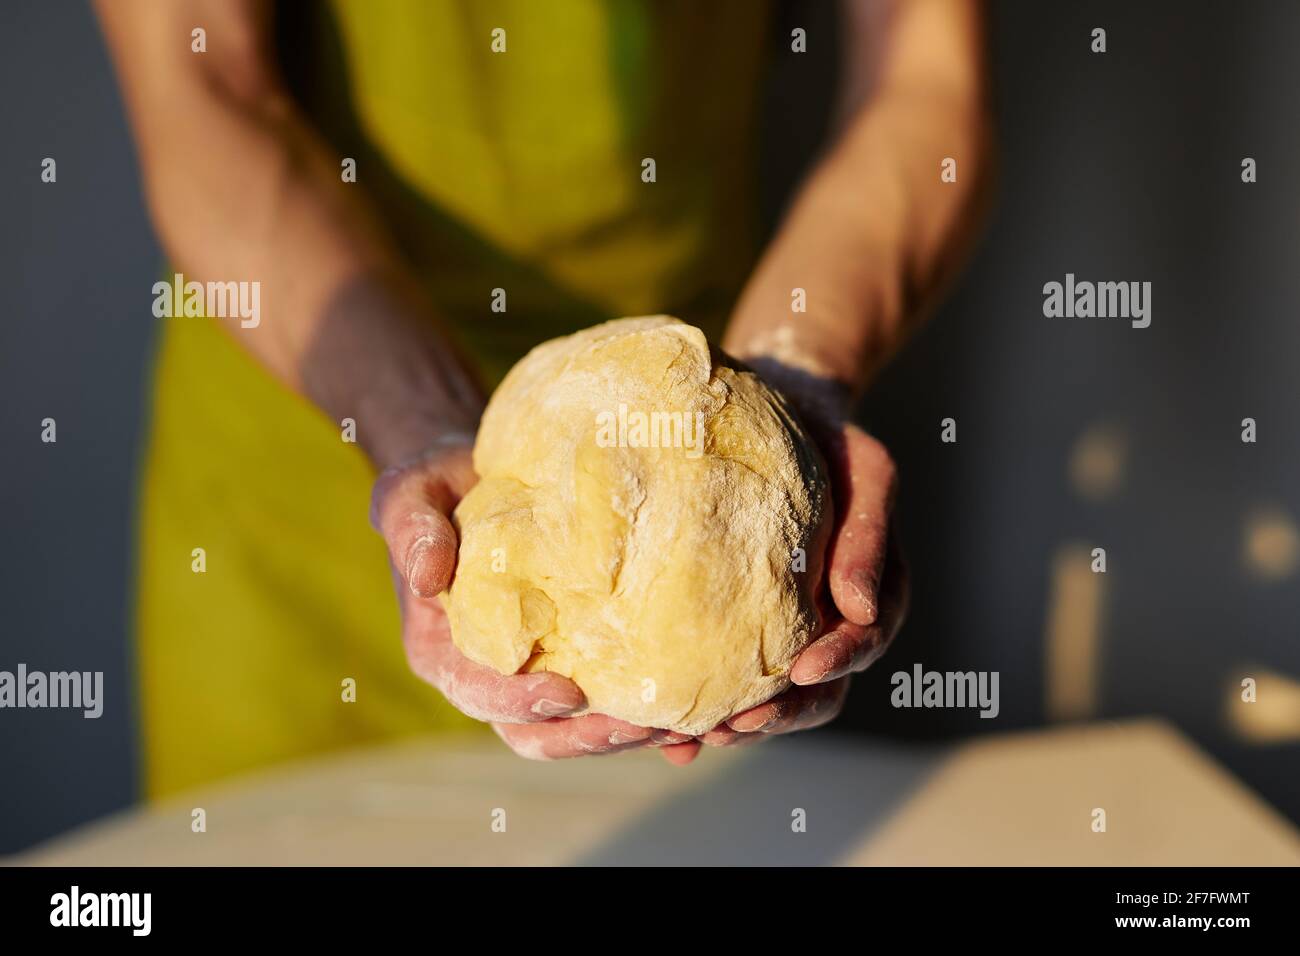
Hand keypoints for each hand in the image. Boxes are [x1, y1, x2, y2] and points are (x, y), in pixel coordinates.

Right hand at [370, 437, 694, 759]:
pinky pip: (616, 703)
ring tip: (687, 725)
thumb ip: (410, 528)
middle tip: (645, 724)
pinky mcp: (582, 659)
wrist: (480, 477)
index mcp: (444, 650)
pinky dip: (655, 720)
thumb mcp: (410, 491)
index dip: (521, 701)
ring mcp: (539, 673)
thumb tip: (427, 575)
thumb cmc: (439, 483)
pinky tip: (702, 719)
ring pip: (583, 730)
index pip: (479, 692)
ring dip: (632, 736)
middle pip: (538, 733)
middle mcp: (491, 676)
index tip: (567, 692)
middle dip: (590, 737)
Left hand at [690, 408, 909, 760]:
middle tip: (737, 724)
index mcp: (871, 593)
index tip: (805, 671)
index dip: (838, 661)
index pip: (863, 639)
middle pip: (817, 692)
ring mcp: (782, 631)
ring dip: (734, 727)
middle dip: (780, 715)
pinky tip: (665, 739)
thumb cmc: (832, 442)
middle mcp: (829, 624)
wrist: (783, 414)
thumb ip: (869, 537)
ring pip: (768, 699)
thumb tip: (861, 611)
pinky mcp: (734, 627)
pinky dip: (698, 713)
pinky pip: (721, 678)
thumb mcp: (868, 473)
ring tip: (691, 741)